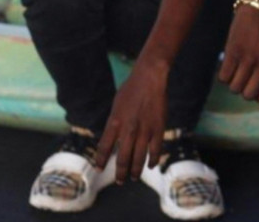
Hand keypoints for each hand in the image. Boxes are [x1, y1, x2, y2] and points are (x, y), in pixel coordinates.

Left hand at [95, 62, 168, 183]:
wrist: (149, 78)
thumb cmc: (131, 89)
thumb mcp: (116, 105)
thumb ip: (114, 123)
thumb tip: (113, 138)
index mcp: (114, 122)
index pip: (104, 148)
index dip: (101, 161)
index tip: (99, 169)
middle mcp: (128, 130)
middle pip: (122, 158)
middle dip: (120, 173)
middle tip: (120, 181)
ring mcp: (144, 130)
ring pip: (139, 158)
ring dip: (135, 170)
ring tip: (133, 177)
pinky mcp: (158, 128)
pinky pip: (155, 150)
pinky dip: (153, 160)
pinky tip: (151, 164)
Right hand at [219, 5, 258, 105]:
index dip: (257, 96)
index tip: (254, 86)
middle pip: (247, 96)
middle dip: (243, 89)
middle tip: (243, 76)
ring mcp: (249, 58)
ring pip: (234, 88)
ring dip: (233, 82)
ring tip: (236, 69)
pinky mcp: (233, 51)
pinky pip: (223, 78)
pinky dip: (224, 75)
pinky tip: (229, 64)